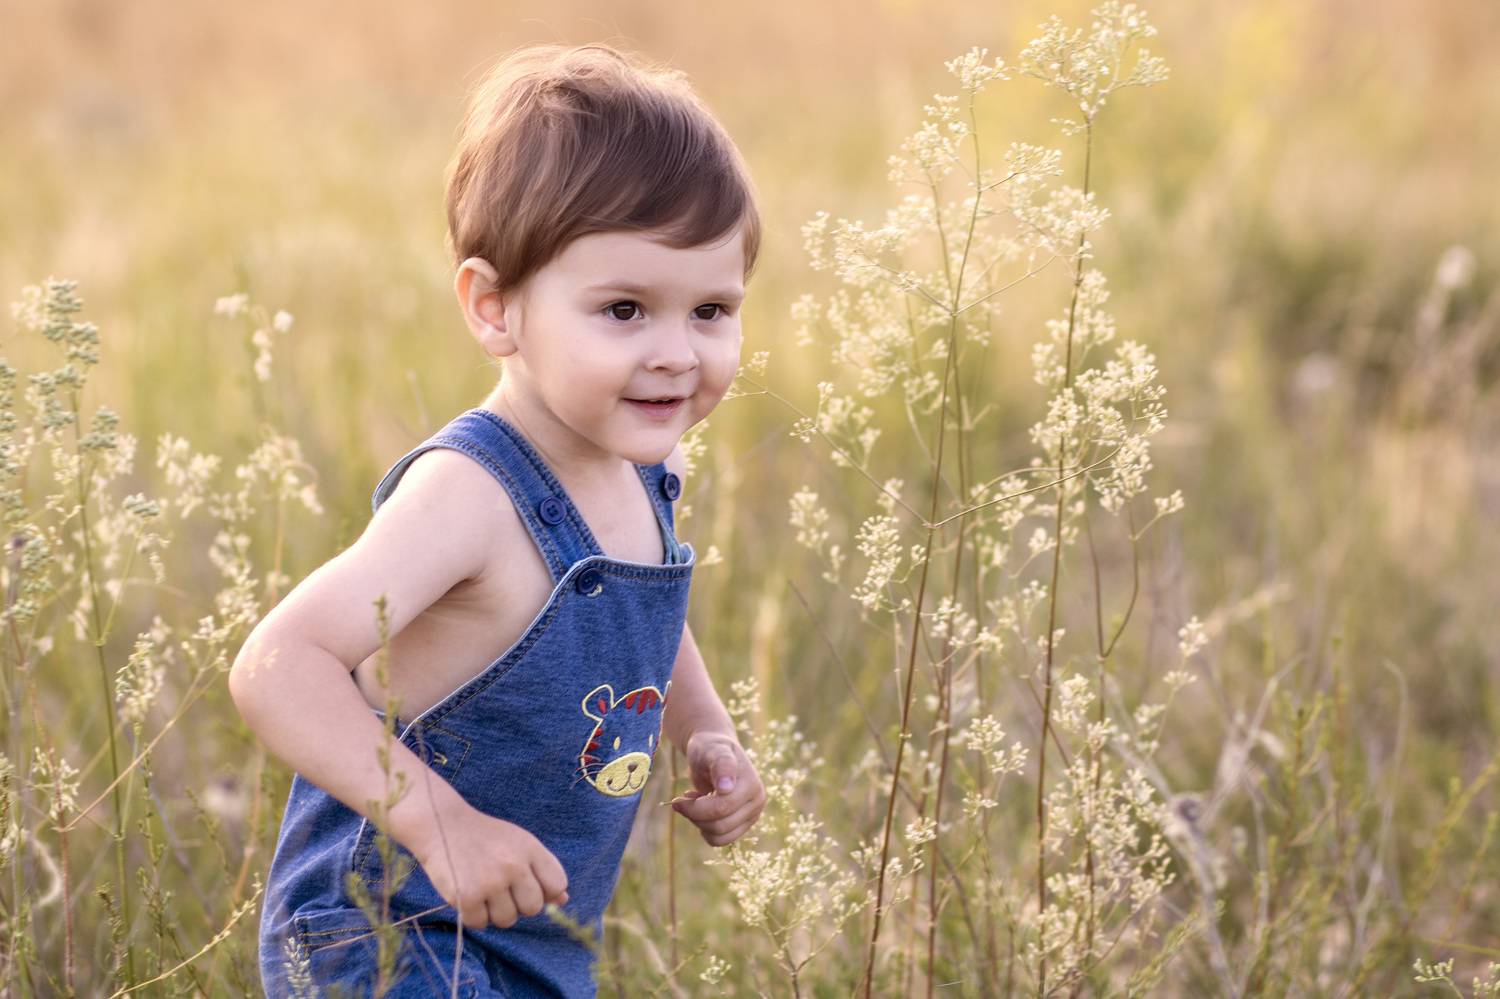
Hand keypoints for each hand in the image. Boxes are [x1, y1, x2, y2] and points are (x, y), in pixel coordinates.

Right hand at [410, 803, 569, 929]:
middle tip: (501, 890)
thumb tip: (563, 901)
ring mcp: (490, 882)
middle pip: (533, 908)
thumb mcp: (519, 844)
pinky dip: (473, 916)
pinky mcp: (467, 897)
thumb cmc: (484, 838)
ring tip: (482, 891)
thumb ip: (542, 871)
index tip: (526, 885)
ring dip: (494, 912)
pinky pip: (480, 924)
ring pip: (507, 920)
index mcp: (530, 848)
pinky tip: (468, 897)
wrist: (441, 825)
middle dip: (518, 905)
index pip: (557, 884)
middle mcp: (514, 865)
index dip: (544, 891)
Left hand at [668, 730, 764, 845]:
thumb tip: (726, 788)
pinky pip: (721, 840)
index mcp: (752, 784)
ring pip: (720, 837)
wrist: (714, 750)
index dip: (695, 808)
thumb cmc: (710, 748)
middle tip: (682, 799)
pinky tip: (701, 812)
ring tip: (694, 802)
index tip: (677, 798)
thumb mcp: (712, 749)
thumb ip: (721, 764)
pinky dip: (705, 829)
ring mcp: (752, 815)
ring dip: (699, 823)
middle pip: (720, 825)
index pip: (722, 808)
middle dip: (695, 815)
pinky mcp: (743, 825)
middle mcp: (757, 802)